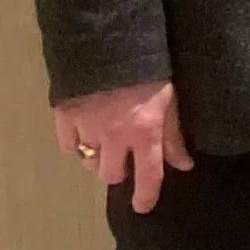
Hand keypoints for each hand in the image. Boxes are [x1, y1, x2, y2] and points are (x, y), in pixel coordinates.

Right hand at [55, 80, 190, 214]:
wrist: (111, 42)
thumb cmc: (150, 71)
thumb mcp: (171, 102)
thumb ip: (174, 136)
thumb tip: (184, 165)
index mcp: (146, 133)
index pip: (148, 175)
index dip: (146, 196)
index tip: (143, 207)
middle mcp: (115, 137)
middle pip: (110, 175)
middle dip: (118, 172)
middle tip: (123, 161)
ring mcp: (87, 128)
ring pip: (87, 161)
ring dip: (97, 158)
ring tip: (104, 145)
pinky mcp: (65, 116)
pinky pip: (67, 145)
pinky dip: (76, 144)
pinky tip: (84, 134)